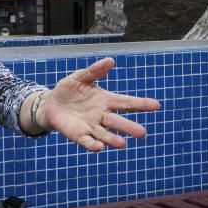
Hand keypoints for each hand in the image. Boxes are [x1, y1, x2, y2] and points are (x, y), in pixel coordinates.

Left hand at [43, 57, 159, 151]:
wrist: (51, 103)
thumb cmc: (70, 89)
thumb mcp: (80, 77)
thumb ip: (94, 71)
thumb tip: (110, 60)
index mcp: (106, 100)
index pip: (126, 102)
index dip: (141, 104)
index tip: (156, 105)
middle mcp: (102, 116)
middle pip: (118, 121)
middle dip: (129, 127)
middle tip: (142, 133)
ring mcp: (91, 126)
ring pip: (105, 134)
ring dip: (113, 139)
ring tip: (122, 143)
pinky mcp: (78, 134)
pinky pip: (87, 141)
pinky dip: (93, 145)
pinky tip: (99, 147)